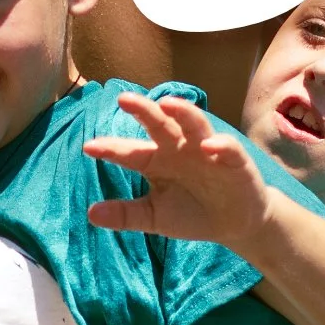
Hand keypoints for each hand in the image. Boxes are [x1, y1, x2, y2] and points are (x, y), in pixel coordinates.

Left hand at [85, 92, 272, 250]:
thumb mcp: (154, 217)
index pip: (130, 151)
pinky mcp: (234, 161)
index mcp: (156, 160)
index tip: (90, 147)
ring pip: (193, 124)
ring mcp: (206, 151)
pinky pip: (227, 148)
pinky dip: (219, 144)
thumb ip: (126, 215)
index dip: (112, 148)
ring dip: (182, 113)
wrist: (234, 224)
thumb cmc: (191, 213)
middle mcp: (178, 148)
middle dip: (143, 111)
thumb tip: (90, 214)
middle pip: (159, 124)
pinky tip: (209, 146)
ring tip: (167, 104)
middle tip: (123, 99)